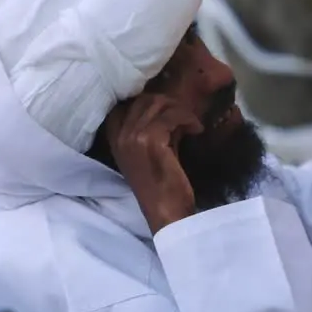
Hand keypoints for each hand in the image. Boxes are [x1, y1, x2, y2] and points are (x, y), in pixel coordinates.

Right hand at [106, 95, 203, 233]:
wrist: (166, 212)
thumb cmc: (161, 186)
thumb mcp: (149, 153)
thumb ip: (152, 130)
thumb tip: (169, 108)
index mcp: (115, 139)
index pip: (124, 104)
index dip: (147, 101)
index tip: (167, 107)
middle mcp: (120, 135)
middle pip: (144, 99)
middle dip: (168, 104)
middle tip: (184, 116)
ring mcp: (132, 136)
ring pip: (159, 104)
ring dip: (180, 111)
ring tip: (191, 124)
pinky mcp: (150, 140)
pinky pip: (173, 115)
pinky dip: (189, 119)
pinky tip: (197, 130)